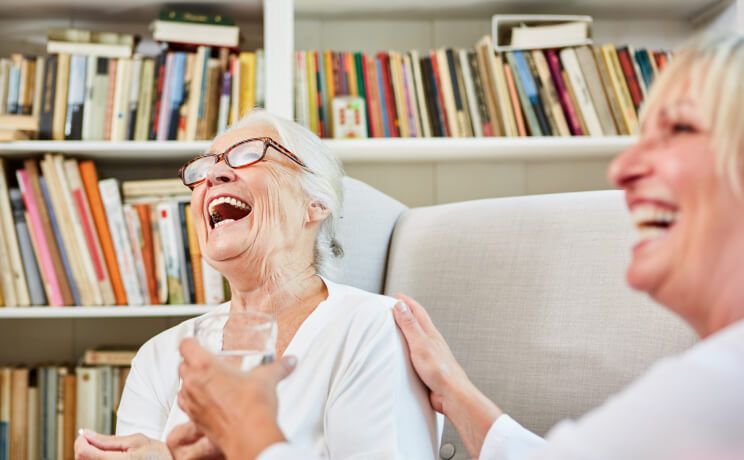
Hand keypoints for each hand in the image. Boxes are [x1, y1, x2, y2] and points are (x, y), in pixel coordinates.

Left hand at [74, 430, 169, 458]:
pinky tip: (106, 456)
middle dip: (85, 447)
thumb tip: (87, 434)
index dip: (81, 440)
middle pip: (82, 459)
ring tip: (104, 449)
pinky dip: (96, 459)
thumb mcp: (136, 441)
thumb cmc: (158, 455)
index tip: (86, 433)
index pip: (84, 452)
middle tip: (95, 439)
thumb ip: (108, 440)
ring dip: (90, 454)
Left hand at [177, 338, 296, 459]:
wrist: (250, 437)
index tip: (197, 342)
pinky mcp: (195, 420)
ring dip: (191, 382)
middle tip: (208, 362)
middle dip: (192, 362)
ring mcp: (192, 403)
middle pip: (181, 365)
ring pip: (182, 386)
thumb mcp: (267, 378)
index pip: (186, 345)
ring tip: (208, 382)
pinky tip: (209, 402)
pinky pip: (187, 406)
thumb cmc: (252, 407)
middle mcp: (193, 383)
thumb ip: (278, 367)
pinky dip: (194, 401)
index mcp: (205, 366)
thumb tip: (289, 362)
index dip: (191, 341)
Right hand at [393, 294, 501, 457]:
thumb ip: (410, 325)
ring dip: (408, 330)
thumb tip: (401, 305)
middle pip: (418, 322)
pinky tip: (404, 354)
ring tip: (397, 328)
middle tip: (395, 307)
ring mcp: (430, 354)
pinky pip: (415, 353)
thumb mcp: (420, 344)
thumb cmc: (440, 371)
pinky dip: (407, 348)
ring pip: (417, 337)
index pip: (417, 312)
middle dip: (407, 312)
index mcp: (430, 333)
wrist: (452, 395)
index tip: (396, 296)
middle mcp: (431, 342)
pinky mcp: (427, 368)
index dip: (406, 302)